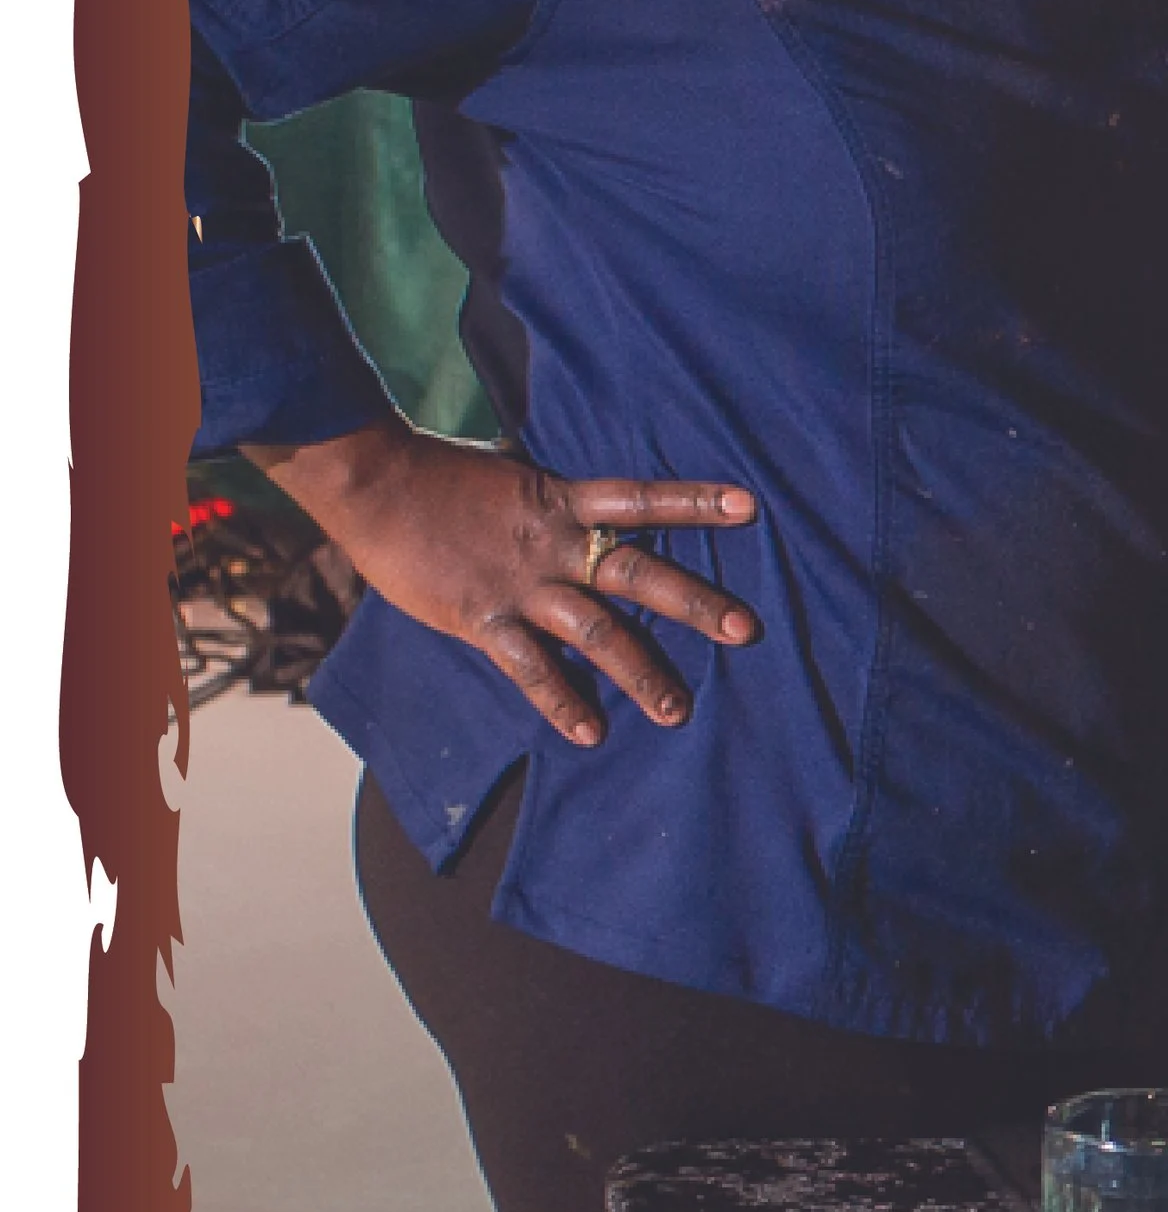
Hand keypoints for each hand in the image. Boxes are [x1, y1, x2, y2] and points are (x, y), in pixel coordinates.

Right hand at [241, 418, 760, 749]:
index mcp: (560, 500)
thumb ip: (549, 501)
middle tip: (746, 630)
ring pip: (596, 631)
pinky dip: (561, 702)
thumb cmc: (437, 477)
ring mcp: (521, 584)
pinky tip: (590, 733)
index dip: (694, 501)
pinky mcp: (482, 618)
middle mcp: (552, 543)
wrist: (374, 483)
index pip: (641, 498)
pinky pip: (531, 668)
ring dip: (640, 673)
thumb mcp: (509, 478)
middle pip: (638, 573)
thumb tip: (577, 506)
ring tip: (677, 712)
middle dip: (694, 603)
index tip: (749, 507)